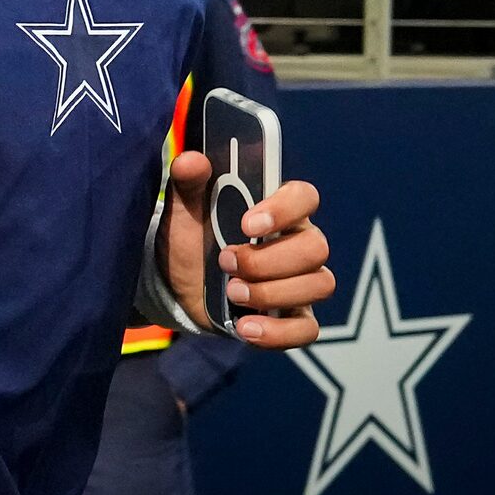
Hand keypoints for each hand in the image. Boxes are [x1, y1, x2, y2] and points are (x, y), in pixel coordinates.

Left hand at [161, 158, 332, 349]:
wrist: (176, 286)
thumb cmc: (191, 240)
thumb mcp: (184, 211)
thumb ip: (188, 183)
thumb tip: (192, 161)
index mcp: (279, 210)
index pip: (305, 197)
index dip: (284, 209)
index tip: (247, 224)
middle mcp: (298, 244)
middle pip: (315, 247)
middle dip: (269, 260)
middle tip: (226, 262)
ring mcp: (300, 283)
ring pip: (318, 285)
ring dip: (272, 292)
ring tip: (232, 292)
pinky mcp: (292, 318)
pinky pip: (306, 330)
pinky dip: (277, 332)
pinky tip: (245, 327)